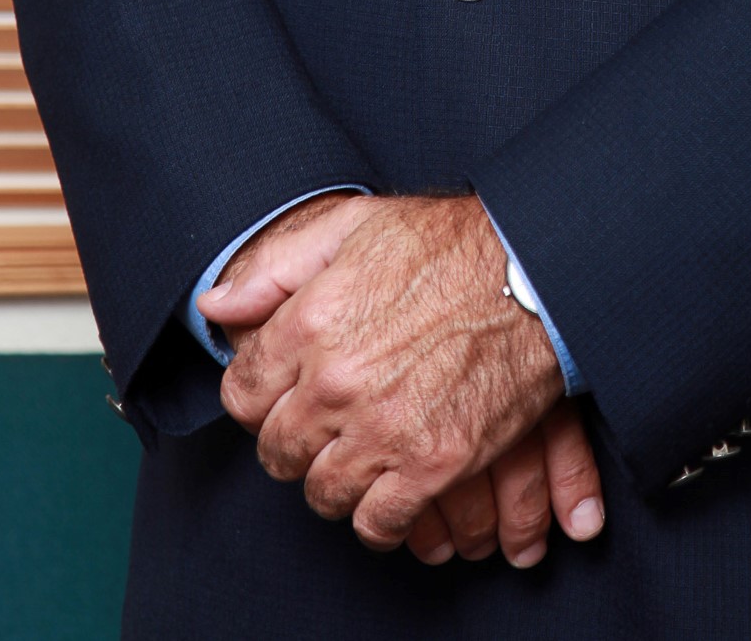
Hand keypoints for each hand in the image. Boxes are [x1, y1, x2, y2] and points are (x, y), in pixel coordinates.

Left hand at [201, 192, 603, 560]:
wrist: (536, 271)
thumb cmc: (448, 244)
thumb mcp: (354, 227)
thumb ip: (275, 268)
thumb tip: (214, 306)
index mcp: (310, 323)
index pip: (240, 395)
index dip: (257, 397)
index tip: (281, 394)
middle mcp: (337, 382)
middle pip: (277, 450)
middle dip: (294, 440)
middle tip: (323, 426)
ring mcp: (384, 428)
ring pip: (322, 492)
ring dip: (334, 479)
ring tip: (358, 454)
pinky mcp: (433, 463)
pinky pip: (378, 522)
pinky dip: (378, 517)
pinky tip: (390, 488)